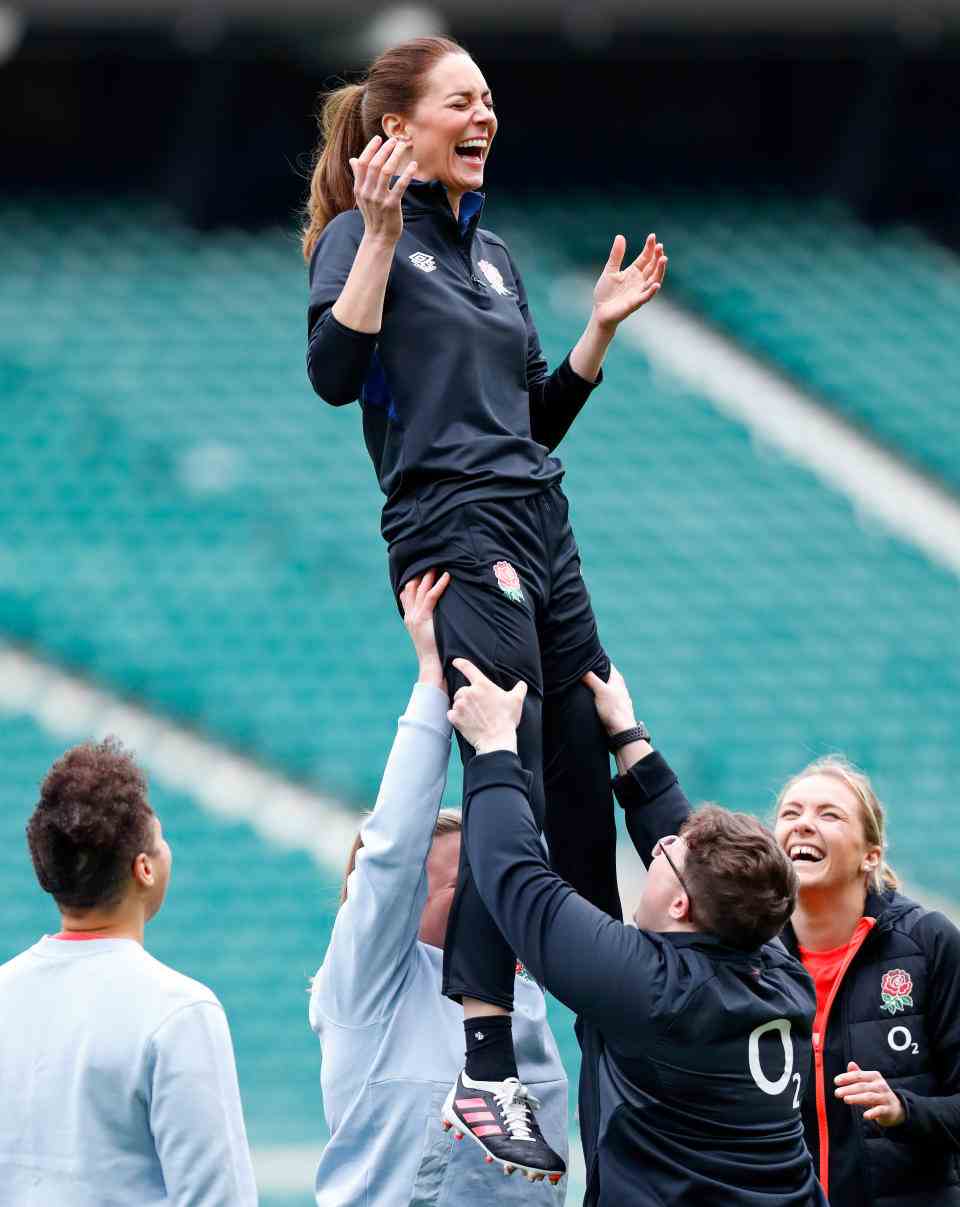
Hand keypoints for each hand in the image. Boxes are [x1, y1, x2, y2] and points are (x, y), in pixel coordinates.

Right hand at [350, 136, 418, 245]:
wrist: (378, 237)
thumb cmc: (373, 214)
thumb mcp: (362, 196)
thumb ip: (359, 177)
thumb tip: (353, 159)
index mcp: (359, 188)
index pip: (362, 163)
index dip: (370, 149)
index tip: (379, 138)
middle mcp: (367, 192)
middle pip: (375, 164)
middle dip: (385, 150)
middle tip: (395, 140)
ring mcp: (378, 199)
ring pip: (386, 171)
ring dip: (396, 156)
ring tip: (404, 147)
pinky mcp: (391, 205)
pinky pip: (399, 186)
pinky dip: (407, 174)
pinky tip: (413, 166)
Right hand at [400, 570, 449, 689]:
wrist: (431, 663)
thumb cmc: (435, 649)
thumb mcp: (428, 632)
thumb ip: (428, 620)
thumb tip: (436, 611)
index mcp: (409, 617)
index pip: (406, 594)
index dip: (411, 579)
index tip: (418, 568)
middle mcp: (410, 615)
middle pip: (412, 588)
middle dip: (419, 573)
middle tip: (429, 561)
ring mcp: (415, 616)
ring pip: (420, 590)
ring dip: (429, 576)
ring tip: (437, 564)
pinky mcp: (424, 618)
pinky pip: (431, 597)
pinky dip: (439, 585)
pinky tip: (446, 577)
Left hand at [447, 658, 525, 754]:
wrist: (496, 740)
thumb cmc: (506, 719)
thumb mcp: (517, 701)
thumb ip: (520, 689)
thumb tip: (522, 685)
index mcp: (482, 685)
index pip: (468, 668)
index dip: (460, 663)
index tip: (455, 662)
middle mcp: (468, 692)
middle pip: (462, 690)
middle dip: (467, 697)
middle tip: (478, 707)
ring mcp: (460, 705)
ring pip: (456, 702)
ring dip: (462, 707)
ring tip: (473, 716)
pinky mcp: (455, 717)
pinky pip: (451, 714)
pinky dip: (456, 717)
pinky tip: (466, 722)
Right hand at [582, 664, 636, 735]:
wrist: (621, 730)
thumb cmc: (613, 710)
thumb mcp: (600, 691)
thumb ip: (591, 678)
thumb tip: (581, 668)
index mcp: (616, 678)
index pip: (605, 663)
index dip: (594, 660)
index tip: (582, 659)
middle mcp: (617, 685)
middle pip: (602, 674)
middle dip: (591, 673)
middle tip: (578, 671)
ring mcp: (614, 696)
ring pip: (601, 686)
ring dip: (592, 685)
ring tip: (579, 683)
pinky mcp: (611, 705)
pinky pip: (600, 696)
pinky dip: (594, 694)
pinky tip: (587, 697)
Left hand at [591, 233, 667, 331]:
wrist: (600, 312)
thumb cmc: (606, 293)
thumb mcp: (610, 270)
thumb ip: (616, 255)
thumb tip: (620, 236)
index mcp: (634, 272)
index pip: (645, 258)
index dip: (649, 248)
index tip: (652, 236)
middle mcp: (639, 281)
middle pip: (652, 267)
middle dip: (657, 257)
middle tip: (660, 246)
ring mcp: (638, 292)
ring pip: (653, 280)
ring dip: (659, 270)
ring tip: (663, 259)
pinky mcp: (635, 303)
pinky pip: (646, 297)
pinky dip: (651, 291)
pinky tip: (656, 284)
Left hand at [834, 1062, 905, 1126]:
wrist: (896, 1108)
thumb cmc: (877, 1093)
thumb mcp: (869, 1082)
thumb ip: (858, 1074)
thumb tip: (850, 1064)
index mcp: (874, 1076)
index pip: (859, 1075)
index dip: (847, 1077)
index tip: (836, 1081)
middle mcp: (880, 1085)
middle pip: (862, 1086)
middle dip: (848, 1089)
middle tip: (837, 1093)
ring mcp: (885, 1098)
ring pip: (870, 1097)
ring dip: (857, 1098)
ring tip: (846, 1100)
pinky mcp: (889, 1110)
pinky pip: (880, 1111)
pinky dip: (873, 1113)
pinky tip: (865, 1115)